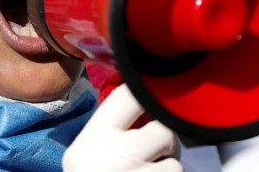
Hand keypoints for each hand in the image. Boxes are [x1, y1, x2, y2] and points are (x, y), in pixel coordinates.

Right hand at [63, 83, 181, 170]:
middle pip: (164, 131)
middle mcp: (119, 155)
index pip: (131, 96)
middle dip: (165, 140)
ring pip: (175, 165)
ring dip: (167, 169)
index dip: (147, 94)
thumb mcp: (83, 150)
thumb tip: (144, 100)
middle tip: (156, 148)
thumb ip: (109, 127)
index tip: (152, 99)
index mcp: (97, 135)